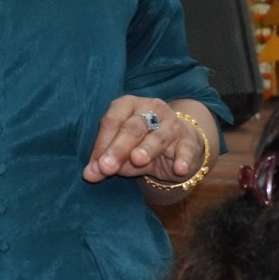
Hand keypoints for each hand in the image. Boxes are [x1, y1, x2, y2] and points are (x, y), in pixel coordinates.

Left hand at [83, 97, 204, 183]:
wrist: (180, 148)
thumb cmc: (142, 145)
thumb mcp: (122, 153)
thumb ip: (106, 162)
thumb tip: (89, 175)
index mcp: (128, 105)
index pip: (112, 120)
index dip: (102, 143)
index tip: (96, 166)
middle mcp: (151, 108)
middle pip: (132, 128)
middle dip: (118, 148)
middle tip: (106, 168)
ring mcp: (172, 123)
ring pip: (157, 136)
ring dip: (147, 149)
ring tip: (138, 159)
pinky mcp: (189, 140)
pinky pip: (186, 149)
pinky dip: (183, 159)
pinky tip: (179, 169)